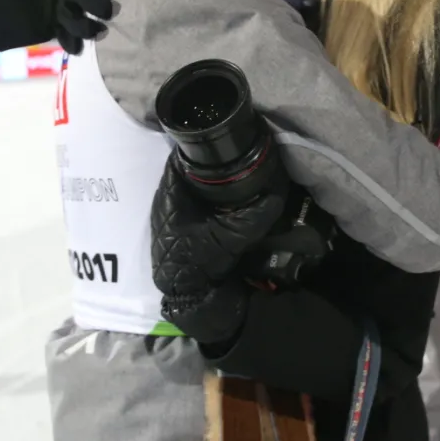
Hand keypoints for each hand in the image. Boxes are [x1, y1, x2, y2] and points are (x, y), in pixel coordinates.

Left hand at [150, 154, 286, 343]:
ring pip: (186, 187)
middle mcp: (165, 201)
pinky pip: (189, 203)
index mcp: (170, 196)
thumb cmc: (201, 264)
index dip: (196, 148)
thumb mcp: (231, 238)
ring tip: (231, 173)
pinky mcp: (176, 228)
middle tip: (231, 155)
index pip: (179, 160)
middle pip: (183, 170)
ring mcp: (169, 216)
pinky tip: (223, 199)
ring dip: (204, 182)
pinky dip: (203, 198)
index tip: (220, 142)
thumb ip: (252, 216)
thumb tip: (274, 196)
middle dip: (204, 163)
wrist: (190, 298)